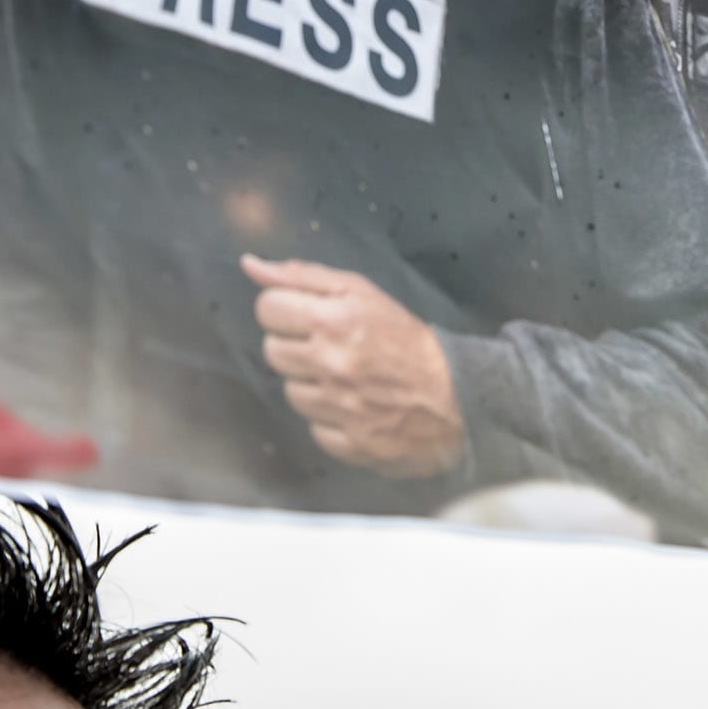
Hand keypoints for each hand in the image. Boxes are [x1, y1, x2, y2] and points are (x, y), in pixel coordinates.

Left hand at [242, 255, 463, 477]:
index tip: (306, 317)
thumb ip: (303, 276)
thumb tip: (250, 265)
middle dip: (295, 347)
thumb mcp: (361, 292)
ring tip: (345, 379)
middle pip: (273, 351)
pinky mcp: (348, 444)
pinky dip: (331, 420)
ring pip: (291, 392)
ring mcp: (338, 407)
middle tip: (329, 348)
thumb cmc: (406, 338)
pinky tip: (355, 408)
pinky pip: (315, 429)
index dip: (285, 310)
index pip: (268, 308)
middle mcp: (331, 363)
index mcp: (333, 319)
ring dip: (312, 385)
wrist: (458, 396)